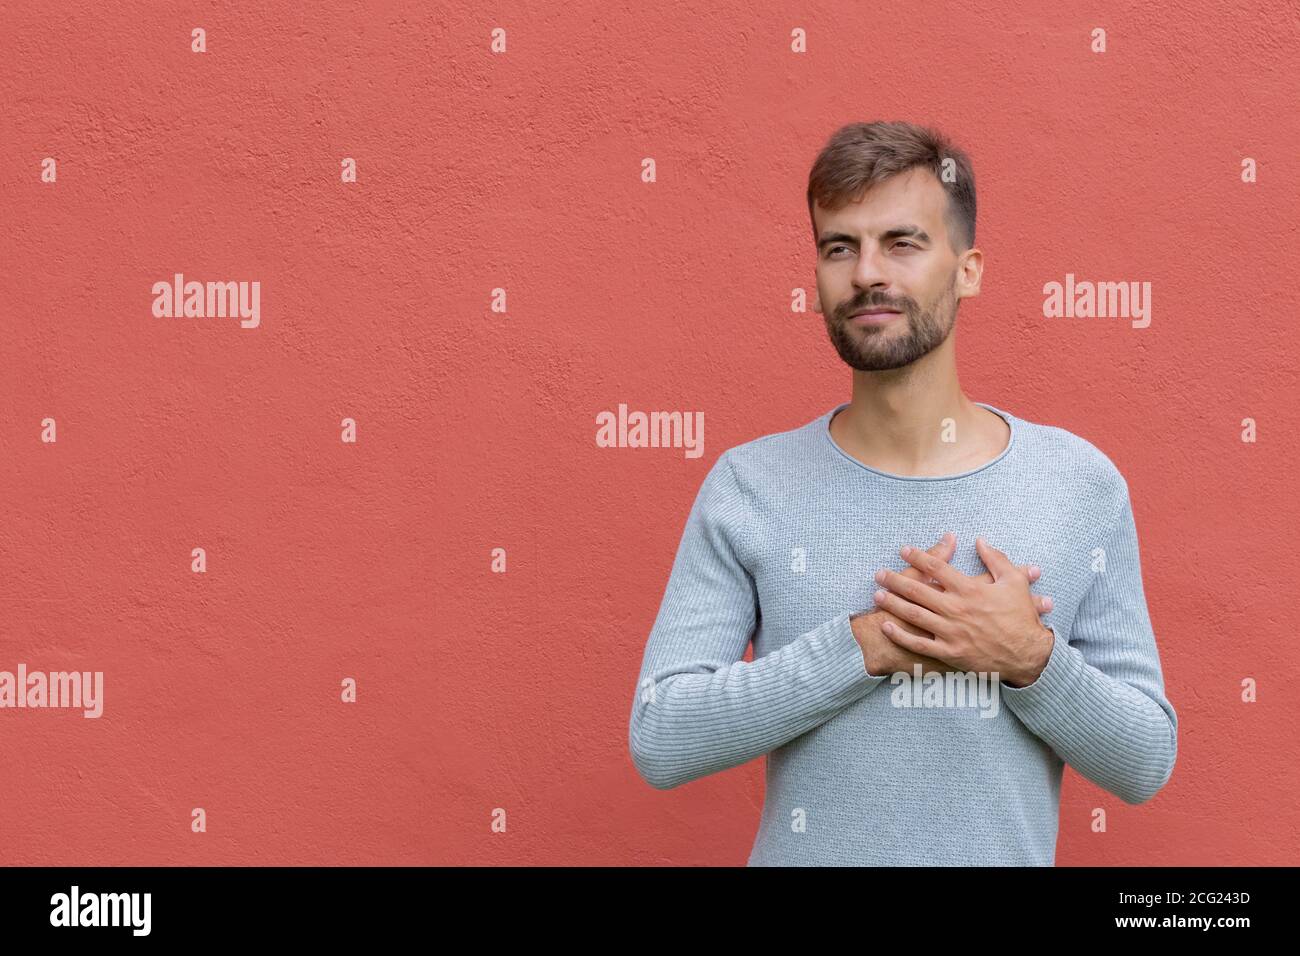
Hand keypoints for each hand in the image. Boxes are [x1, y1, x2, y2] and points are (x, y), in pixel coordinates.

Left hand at [872, 535, 1054, 685]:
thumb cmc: (1021, 617)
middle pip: (918, 590)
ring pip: (915, 615)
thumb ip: (996, 559)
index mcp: (970, 590)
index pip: (936, 567)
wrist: (1028, 655)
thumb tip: (980, 540)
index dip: (917, 557)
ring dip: (893, 604)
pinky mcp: (950, 653)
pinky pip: (920, 644)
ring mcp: (951, 632)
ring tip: (876, 595)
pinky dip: (901, 636)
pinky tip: (887, 627)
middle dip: (895, 580)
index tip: (903, 550)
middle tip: (879, 573)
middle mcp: (956, 609)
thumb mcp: (1014, 581)